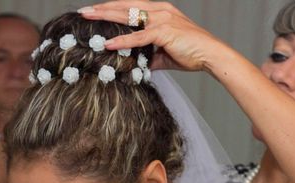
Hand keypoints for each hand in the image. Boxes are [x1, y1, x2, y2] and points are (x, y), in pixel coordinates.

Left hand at [79, 1, 224, 72]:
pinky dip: (122, 40)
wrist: (211, 55)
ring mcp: (162, 19)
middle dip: (103, 8)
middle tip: (83, 11)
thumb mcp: (164, 53)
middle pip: (125, 6)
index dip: (111, 8)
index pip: (130, 6)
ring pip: (128, 16)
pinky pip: (138, 36)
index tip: (94, 12)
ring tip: (89, 19)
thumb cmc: (191, 53)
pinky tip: (108, 43)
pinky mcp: (164, 32)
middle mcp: (160, 10)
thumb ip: (148, 55)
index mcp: (160, 11)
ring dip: (107, 17)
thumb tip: (135, 65)